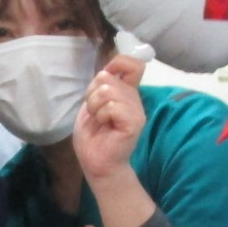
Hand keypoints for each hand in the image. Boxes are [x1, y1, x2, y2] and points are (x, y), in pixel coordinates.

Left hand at [73, 56, 147, 182]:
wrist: (97, 163)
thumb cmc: (93, 136)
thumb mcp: (92, 104)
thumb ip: (100, 87)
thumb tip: (105, 70)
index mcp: (125, 91)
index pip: (133, 64)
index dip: (117, 63)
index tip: (104, 79)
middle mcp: (133, 98)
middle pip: (107, 77)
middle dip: (91, 94)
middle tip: (94, 112)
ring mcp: (136, 110)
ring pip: (107, 91)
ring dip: (94, 106)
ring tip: (99, 120)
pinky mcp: (134, 122)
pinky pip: (112, 107)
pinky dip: (101, 115)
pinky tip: (104, 126)